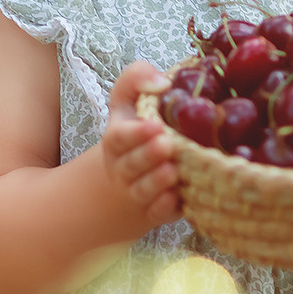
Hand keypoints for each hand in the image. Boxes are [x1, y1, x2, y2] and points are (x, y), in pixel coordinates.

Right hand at [102, 62, 181, 226]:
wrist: (132, 178)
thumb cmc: (139, 132)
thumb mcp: (130, 101)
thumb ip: (136, 79)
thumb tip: (161, 80)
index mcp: (117, 140)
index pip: (118, 137)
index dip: (134, 133)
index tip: (154, 125)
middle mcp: (123, 168)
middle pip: (130, 165)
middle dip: (147, 155)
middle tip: (166, 144)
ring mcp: (137, 192)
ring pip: (142, 191)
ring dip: (156, 183)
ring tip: (172, 172)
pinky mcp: (154, 211)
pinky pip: (156, 214)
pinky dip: (164, 209)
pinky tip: (176, 200)